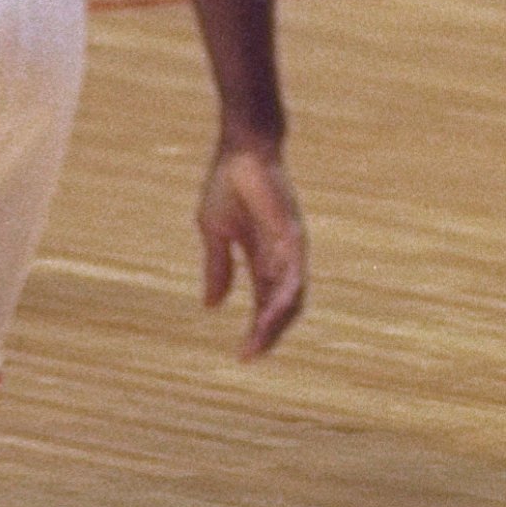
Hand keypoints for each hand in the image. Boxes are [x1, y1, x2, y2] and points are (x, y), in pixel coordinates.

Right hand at [197, 142, 306, 357]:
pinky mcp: (292, 233)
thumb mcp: (215, 232)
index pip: (266, 301)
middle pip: (283, 305)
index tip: (242, 357)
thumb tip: (211, 306)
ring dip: (276, 322)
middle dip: (268, 333)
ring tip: (258, 344)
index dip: (257, 329)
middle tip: (249, 357)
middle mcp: (282, 255)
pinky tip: (271, 315)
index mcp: (263, 256)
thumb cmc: (229, 183)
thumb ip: (217, 267)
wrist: (241, 149)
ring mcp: (289, 245)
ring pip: (292, 295)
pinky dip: (284, 296)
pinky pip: (294, 272)